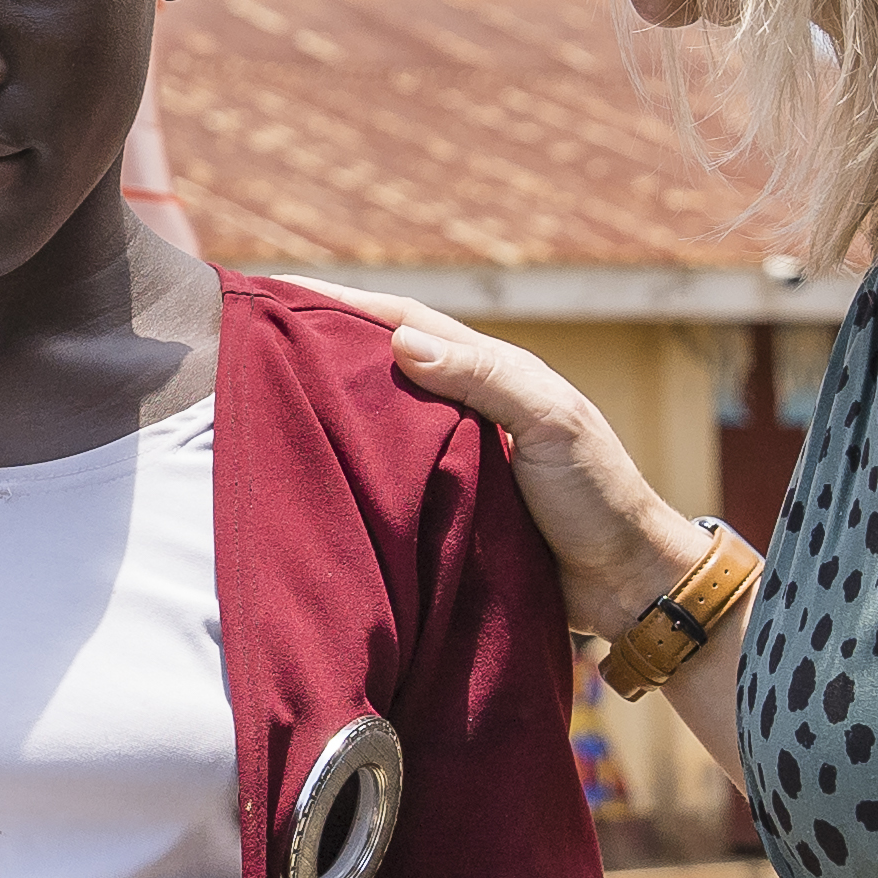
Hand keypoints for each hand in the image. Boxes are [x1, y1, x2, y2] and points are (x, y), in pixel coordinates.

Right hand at [278, 277, 707, 641]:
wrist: (627, 584)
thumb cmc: (598, 496)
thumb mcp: (550, 423)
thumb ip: (483, 378)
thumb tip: (399, 341)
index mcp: (489, 373)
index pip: (401, 322)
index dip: (340, 305)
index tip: (276, 294)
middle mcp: (462, 408)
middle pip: (378, 365)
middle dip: (320, 349)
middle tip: (250, 340)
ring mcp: (450, 458)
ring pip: (376, 420)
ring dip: (326, 406)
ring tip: (259, 397)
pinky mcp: (442, 508)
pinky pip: (384, 476)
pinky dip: (347, 465)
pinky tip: (307, 468)